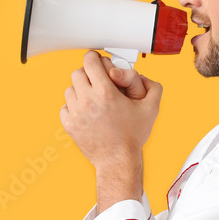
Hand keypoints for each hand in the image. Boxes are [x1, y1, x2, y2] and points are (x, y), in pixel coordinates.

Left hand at [60, 50, 161, 169]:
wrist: (118, 160)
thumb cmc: (132, 136)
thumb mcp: (151, 109)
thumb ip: (153, 87)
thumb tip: (143, 76)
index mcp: (106, 93)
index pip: (90, 61)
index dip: (95, 59)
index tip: (99, 63)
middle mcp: (88, 101)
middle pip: (77, 73)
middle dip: (88, 74)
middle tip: (97, 81)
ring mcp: (76, 113)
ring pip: (70, 89)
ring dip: (80, 90)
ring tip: (93, 98)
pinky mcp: (69, 125)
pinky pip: (65, 106)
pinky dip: (73, 106)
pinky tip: (86, 111)